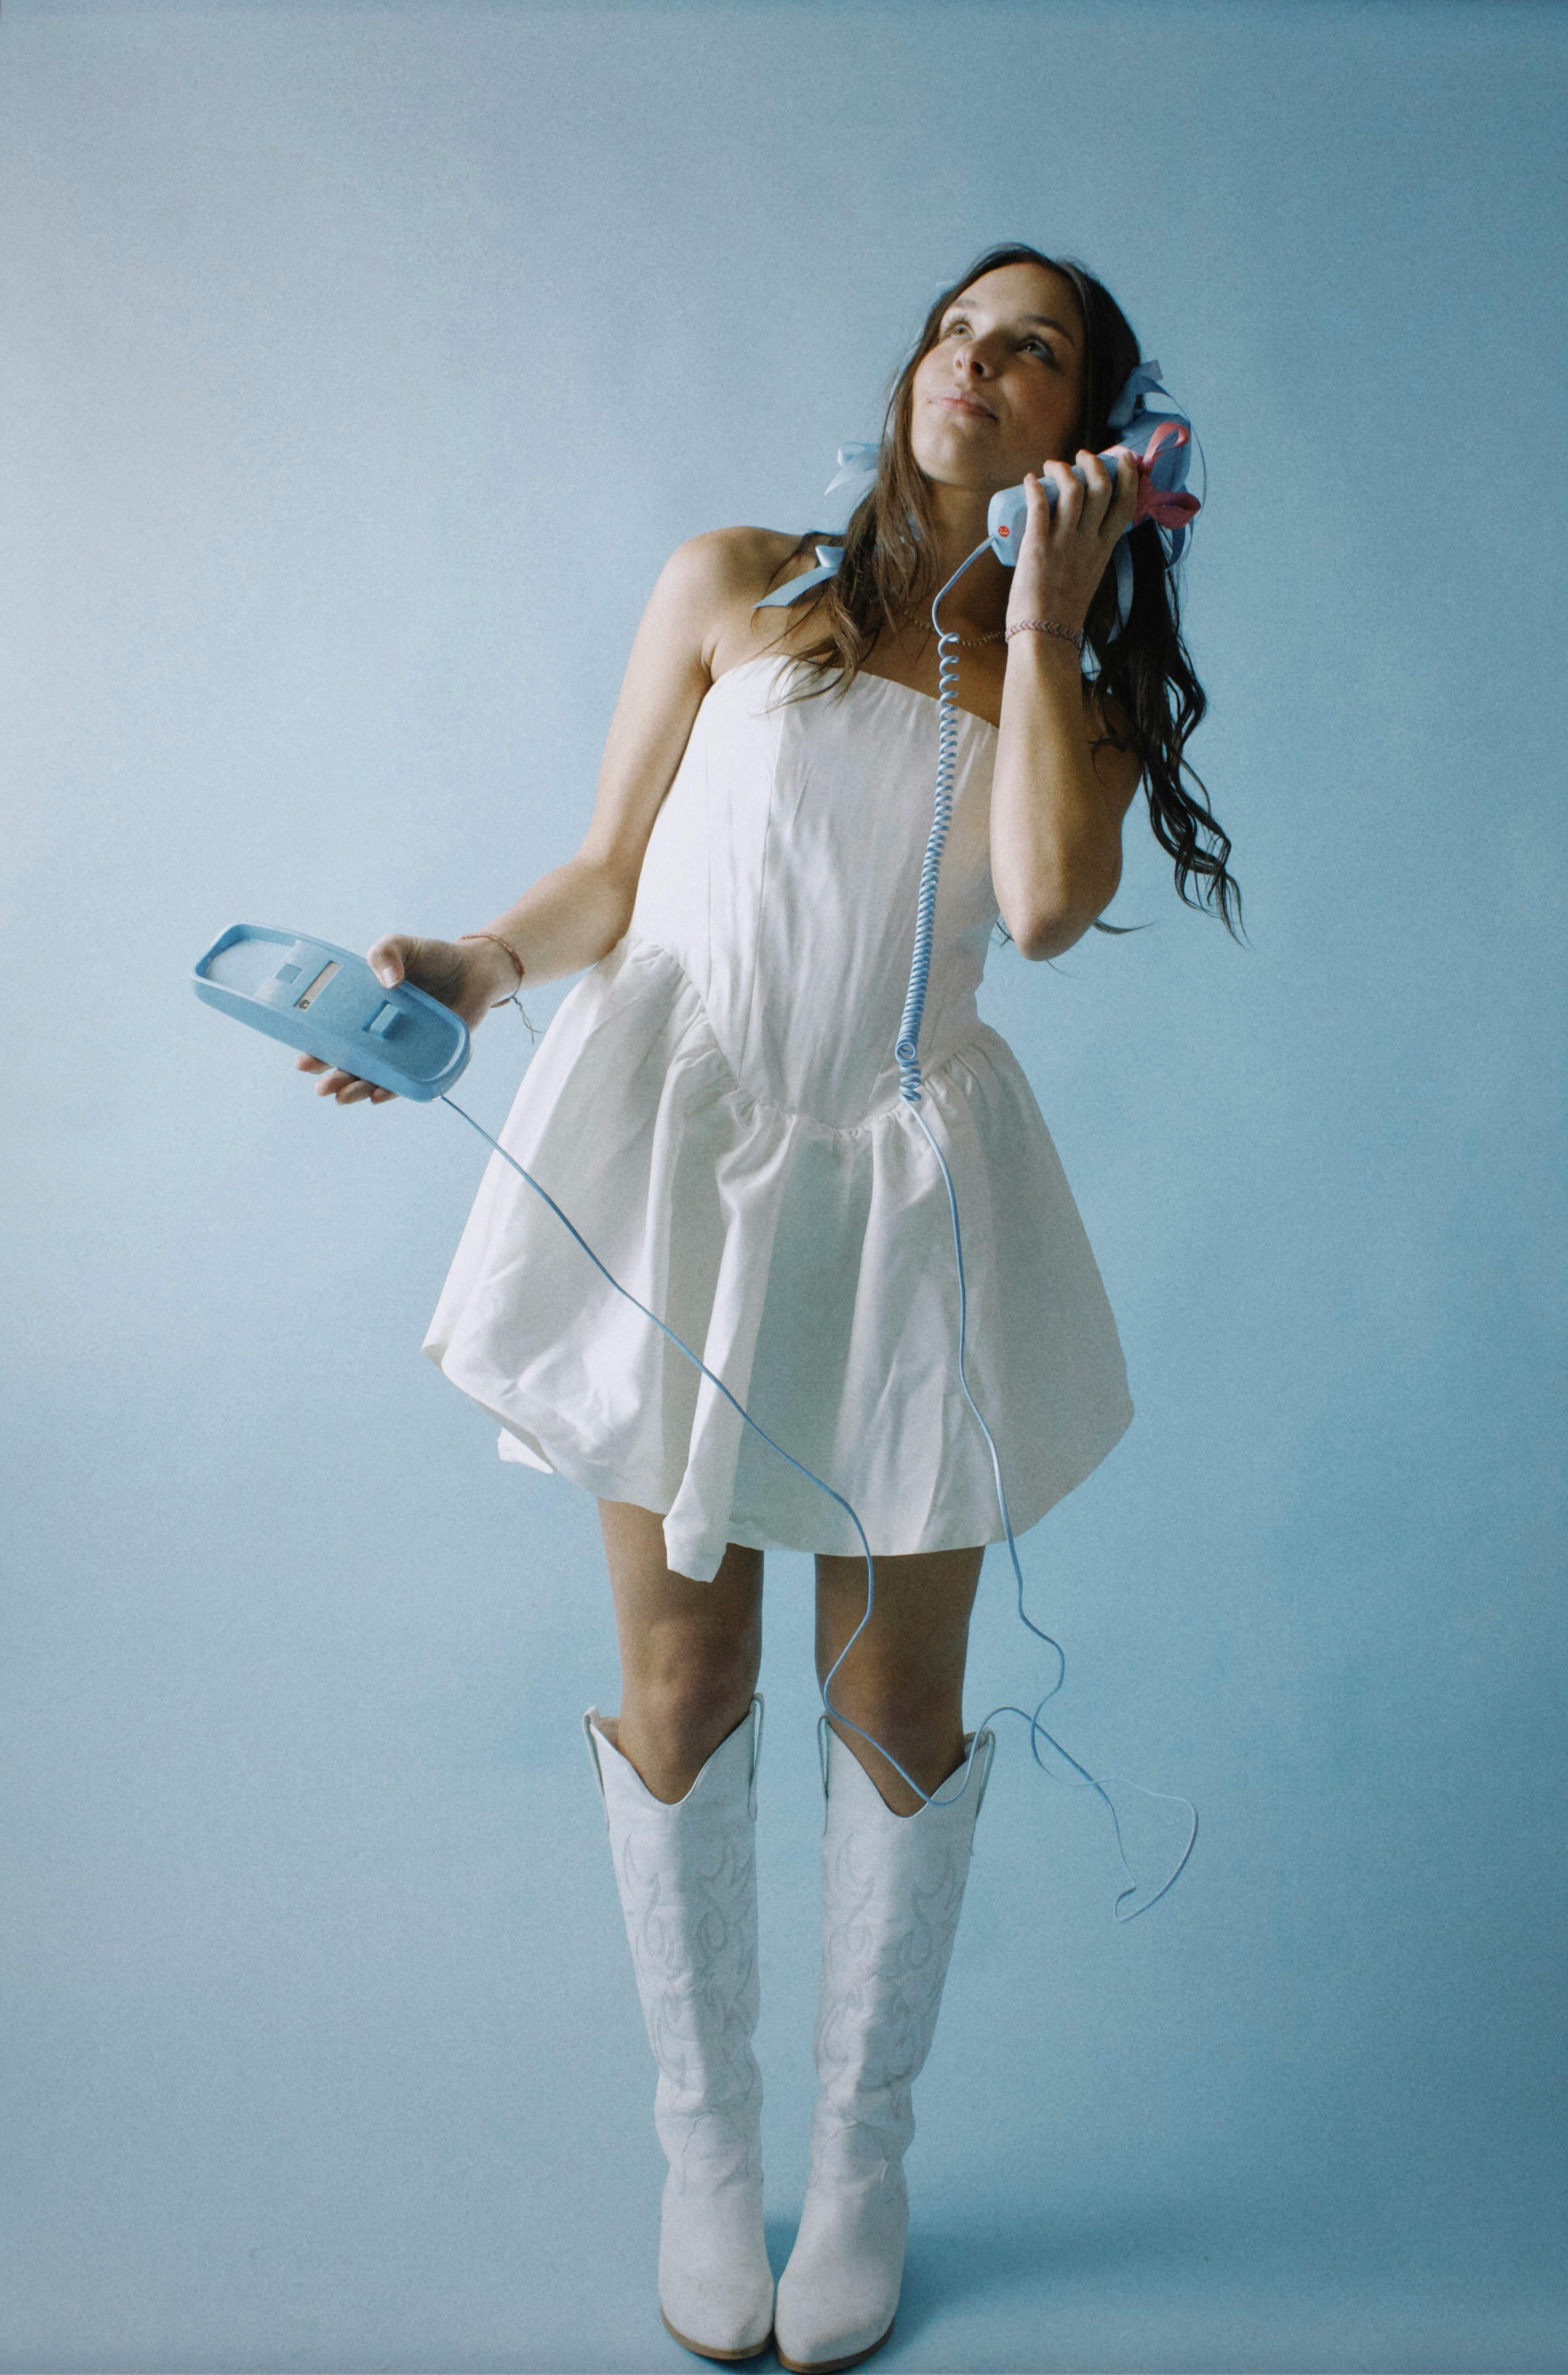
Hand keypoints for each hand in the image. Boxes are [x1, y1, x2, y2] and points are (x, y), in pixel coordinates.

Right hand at [294, 932, 512, 1104]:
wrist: (474, 970)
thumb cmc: (432, 957)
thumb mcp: (403, 945)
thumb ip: (386, 951)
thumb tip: (388, 980)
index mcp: (361, 1008)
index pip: (332, 1033)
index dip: (315, 1048)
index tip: (302, 1059)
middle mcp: (377, 1032)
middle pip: (350, 1060)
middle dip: (332, 1076)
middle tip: (321, 1086)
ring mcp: (401, 1047)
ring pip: (373, 1074)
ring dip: (356, 1088)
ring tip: (342, 1097)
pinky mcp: (427, 1057)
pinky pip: (407, 1078)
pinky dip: (392, 1088)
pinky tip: (378, 1095)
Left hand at [1006, 446, 1141, 641]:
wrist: (1045, 636)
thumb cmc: (1063, 612)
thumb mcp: (1088, 576)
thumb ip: (1088, 553)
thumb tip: (1079, 535)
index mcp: (1104, 549)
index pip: (1125, 503)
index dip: (1127, 475)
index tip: (1121, 458)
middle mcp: (1089, 541)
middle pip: (1101, 487)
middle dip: (1094, 462)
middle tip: (1081, 456)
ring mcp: (1065, 542)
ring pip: (1073, 489)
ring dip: (1062, 469)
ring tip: (1052, 465)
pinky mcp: (1038, 546)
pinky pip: (1039, 505)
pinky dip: (1034, 487)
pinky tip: (1029, 480)